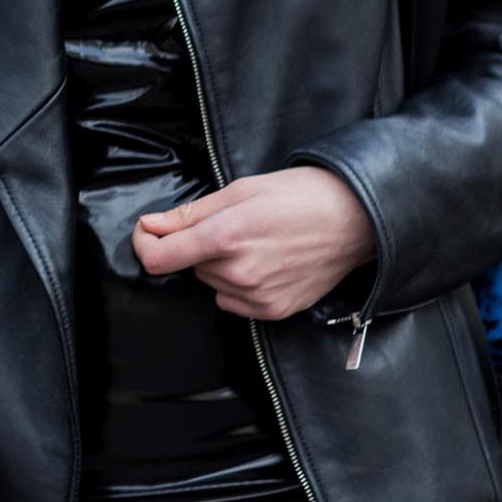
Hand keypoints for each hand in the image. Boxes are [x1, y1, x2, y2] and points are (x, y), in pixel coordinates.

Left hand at [132, 166, 375, 318]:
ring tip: (256, 242)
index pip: (159, 258)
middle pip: (189, 267)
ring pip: (212, 283)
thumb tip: (151, 226)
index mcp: (226, 237)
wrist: (355, 220)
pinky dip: (239, 285)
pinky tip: (266, 263)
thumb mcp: (240, 190)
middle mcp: (239, 273)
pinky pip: (234, 301)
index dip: (145, 244)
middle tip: (232, 225)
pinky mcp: (274, 311)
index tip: (150, 232)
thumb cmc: (300, 196)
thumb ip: (190, 214)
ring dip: (220, 266)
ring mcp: (258, 297)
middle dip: (198, 247)